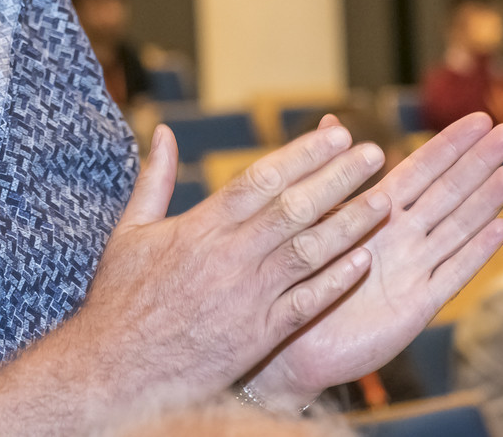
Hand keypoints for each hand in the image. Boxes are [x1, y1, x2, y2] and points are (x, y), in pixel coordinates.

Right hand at [58, 118, 393, 416]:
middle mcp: (230, 257)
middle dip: (339, 178)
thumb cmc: (121, 299)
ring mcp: (248, 297)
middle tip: (373, 154)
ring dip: (350, 224)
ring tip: (384, 200)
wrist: (117, 371)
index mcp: (200, 226)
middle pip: (295, 208)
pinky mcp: (258, 335)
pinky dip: (336, 280)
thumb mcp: (129, 230)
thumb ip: (153, 178)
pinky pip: (307, 303)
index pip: (262, 178)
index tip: (336, 135)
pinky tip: (365, 260)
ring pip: (309, 251)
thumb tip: (162, 131)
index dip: (303, 154)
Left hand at [245, 112, 502, 408]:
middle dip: (479, 162)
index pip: (421, 168)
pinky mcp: (417, 305)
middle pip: (448, 191)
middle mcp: (401, 236)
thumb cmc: (297, 277)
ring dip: (485, 200)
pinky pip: (452, 273)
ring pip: (457, 227)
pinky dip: (476, 250)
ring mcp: (413, 269)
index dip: (450, 144)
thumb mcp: (311, 217)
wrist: (291, 341)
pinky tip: (500, 227)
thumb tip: (329, 120)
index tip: (479, 118)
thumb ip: (329, 172)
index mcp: (375, 211)